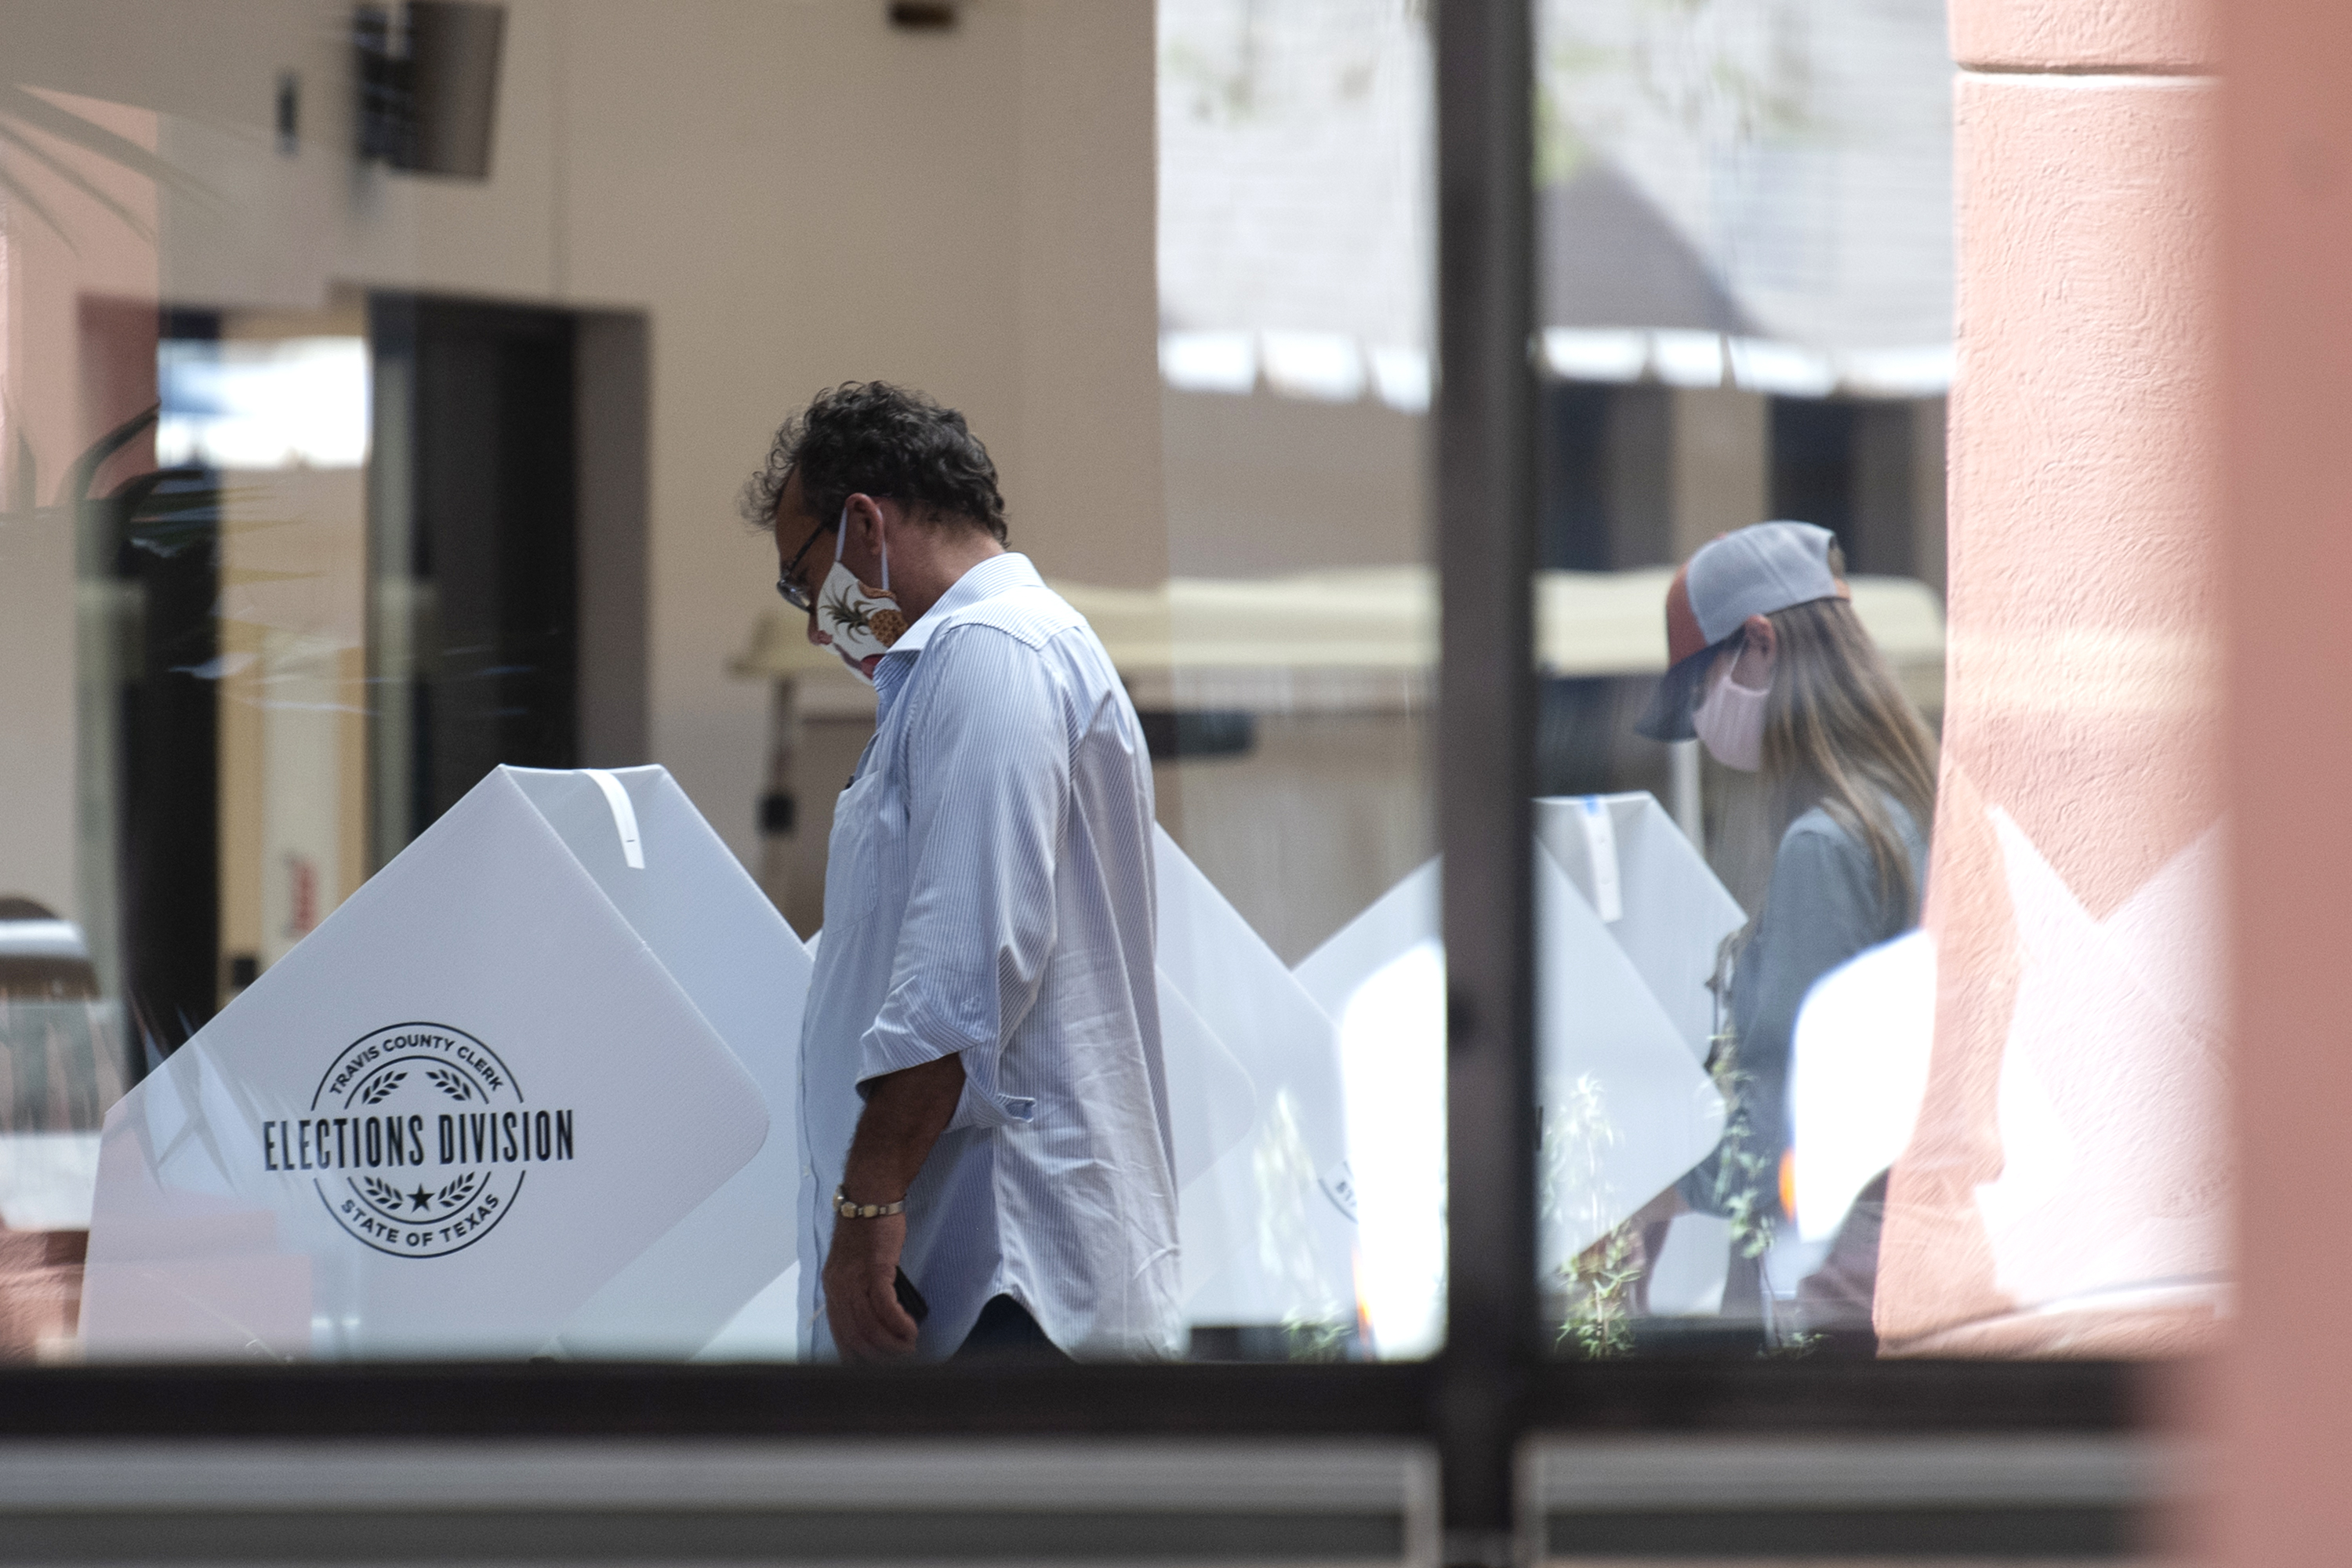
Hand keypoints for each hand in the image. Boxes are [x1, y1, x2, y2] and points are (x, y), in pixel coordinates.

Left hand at [821, 1210, 919, 1362]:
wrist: (871, 1196)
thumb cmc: (867, 1226)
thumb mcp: (855, 1262)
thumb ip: (859, 1288)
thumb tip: (877, 1314)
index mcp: (832, 1286)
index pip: (839, 1332)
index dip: (855, 1354)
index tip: (873, 1366)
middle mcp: (839, 1286)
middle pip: (855, 1334)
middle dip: (878, 1355)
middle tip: (899, 1359)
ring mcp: (856, 1279)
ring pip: (870, 1325)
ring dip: (892, 1342)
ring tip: (909, 1347)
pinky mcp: (876, 1269)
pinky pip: (885, 1307)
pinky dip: (899, 1324)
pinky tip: (911, 1330)